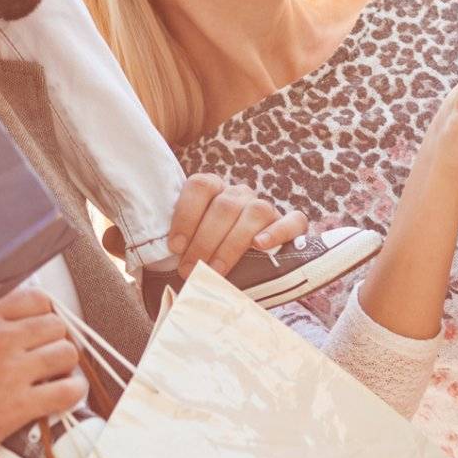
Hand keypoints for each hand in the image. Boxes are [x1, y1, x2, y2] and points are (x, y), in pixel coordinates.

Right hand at [0, 285, 85, 457]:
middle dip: (58, 343)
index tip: (44, 332)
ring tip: (55, 380)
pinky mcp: (17, 406)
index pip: (38, 299)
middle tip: (50, 360)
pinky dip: (72, 394)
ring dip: (66, 368)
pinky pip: (67, 391)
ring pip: (67, 354)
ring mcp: (10, 371)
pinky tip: (62, 399)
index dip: (46, 317)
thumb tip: (14, 326)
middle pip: (58, 326)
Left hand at [163, 172, 306, 278]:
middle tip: (189, 270)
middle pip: (224, 206)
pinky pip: (293, 221)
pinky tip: (260, 245)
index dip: (185, 214)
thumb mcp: (192, 246)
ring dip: (232, 244)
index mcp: (214, 190)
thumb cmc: (212, 257)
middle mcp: (240, 194)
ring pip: (255, 212)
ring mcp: (266, 207)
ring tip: (216, 270)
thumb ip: (182, 247)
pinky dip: (277, 232)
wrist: (250, 268)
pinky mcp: (292, 225)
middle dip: (204, 241)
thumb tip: (164, 269)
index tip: (175, 246)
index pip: (200, 186)